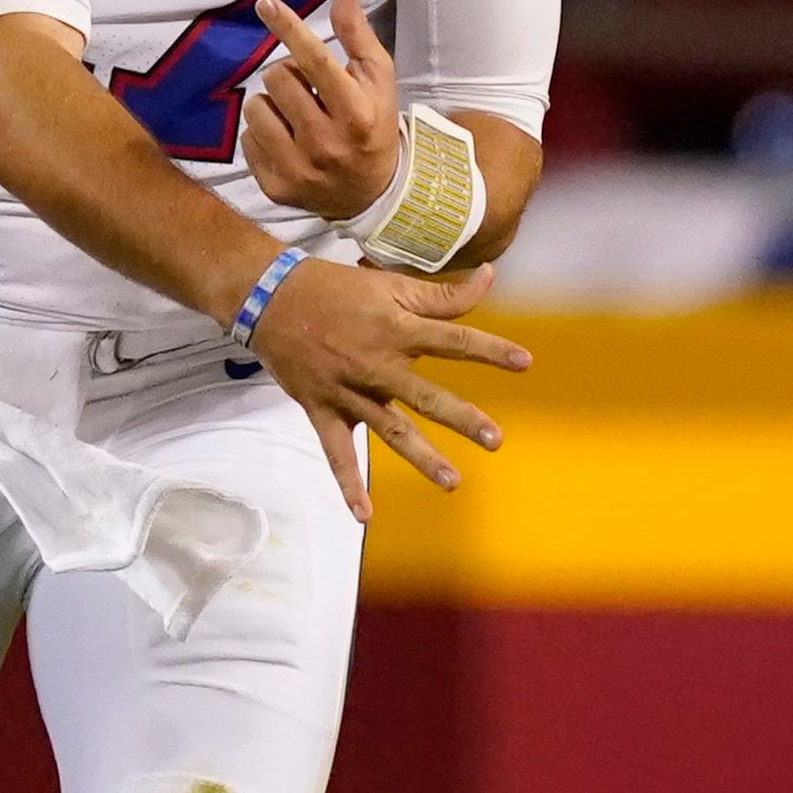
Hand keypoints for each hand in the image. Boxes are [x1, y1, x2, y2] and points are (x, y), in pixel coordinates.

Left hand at [240, 0, 397, 220]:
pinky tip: (288, 143)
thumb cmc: (374, 123)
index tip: (266, 4)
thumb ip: (357, 30)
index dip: (289, 27)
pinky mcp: (275, 187)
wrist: (373, 195)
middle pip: (276, 77)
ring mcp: (299, 169)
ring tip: (297, 117)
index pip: (315, 61)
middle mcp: (327, 143)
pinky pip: (247, 138)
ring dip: (272, 104)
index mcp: (357, 113)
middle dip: (288, 75)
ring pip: (255, 106)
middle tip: (309, 91)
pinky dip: (264, 135)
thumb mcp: (377, 77)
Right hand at [246, 260, 527, 520]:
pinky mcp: (322, 409)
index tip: (525, 362)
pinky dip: (348, 484)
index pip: (452, 339)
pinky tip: (365, 514)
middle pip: (425, 395)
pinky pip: (336, 452)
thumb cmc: (332, 287)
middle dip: (461, 418)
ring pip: (390, 429)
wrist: (266, 296)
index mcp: (395, 327)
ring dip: (421, 457)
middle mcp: (376, 363)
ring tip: (451, 482)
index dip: (489, 350)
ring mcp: (348, 391)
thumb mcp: (386, 281)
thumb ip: (440, 292)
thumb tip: (489, 277)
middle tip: (494, 440)